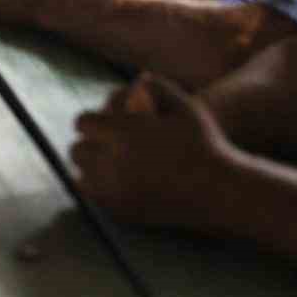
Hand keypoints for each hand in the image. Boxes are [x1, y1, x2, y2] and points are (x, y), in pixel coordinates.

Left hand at [72, 74, 238, 231]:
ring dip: (92, 168)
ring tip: (109, 163)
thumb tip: (134, 84)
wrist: (218, 189)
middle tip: (105, 144)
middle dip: (91, 145)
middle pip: (78, 151)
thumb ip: (154, 87)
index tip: (105, 124)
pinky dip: (100, 189)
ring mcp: (115, 191)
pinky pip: (94, 198)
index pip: (84, 123)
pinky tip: (118, 181)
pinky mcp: (122, 212)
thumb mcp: (183, 105)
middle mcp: (113, 162)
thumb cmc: (203, 141)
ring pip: (82, 176)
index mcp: (124, 133)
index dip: (94, 122)